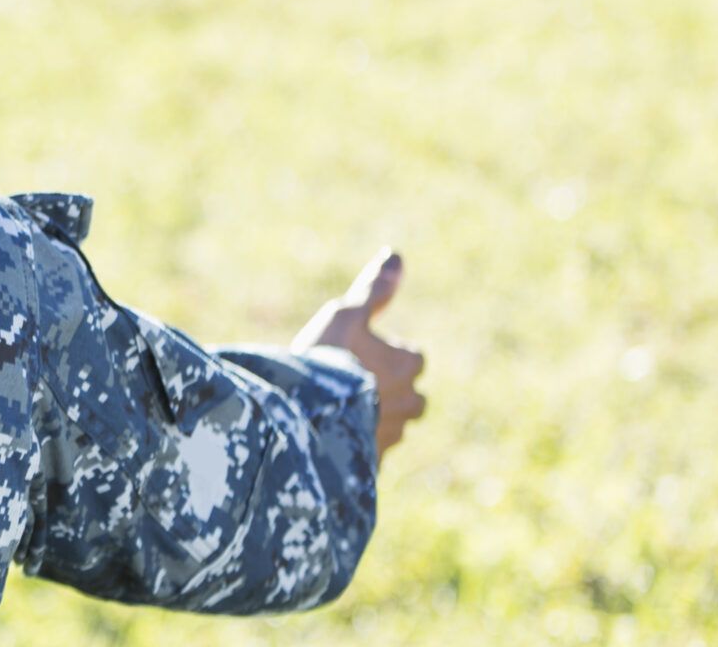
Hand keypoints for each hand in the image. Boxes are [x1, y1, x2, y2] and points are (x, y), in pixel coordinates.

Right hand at [294, 250, 426, 454]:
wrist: (305, 416)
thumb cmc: (326, 357)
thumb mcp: (345, 313)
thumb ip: (373, 290)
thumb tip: (397, 255)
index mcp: (410, 365)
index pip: (413, 356)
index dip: (386, 351)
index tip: (357, 349)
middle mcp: (411, 402)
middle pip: (410, 395)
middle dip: (389, 390)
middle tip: (349, 381)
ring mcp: (393, 434)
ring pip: (391, 424)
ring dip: (373, 417)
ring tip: (335, 409)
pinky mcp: (374, 462)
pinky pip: (370, 452)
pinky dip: (357, 445)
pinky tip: (330, 436)